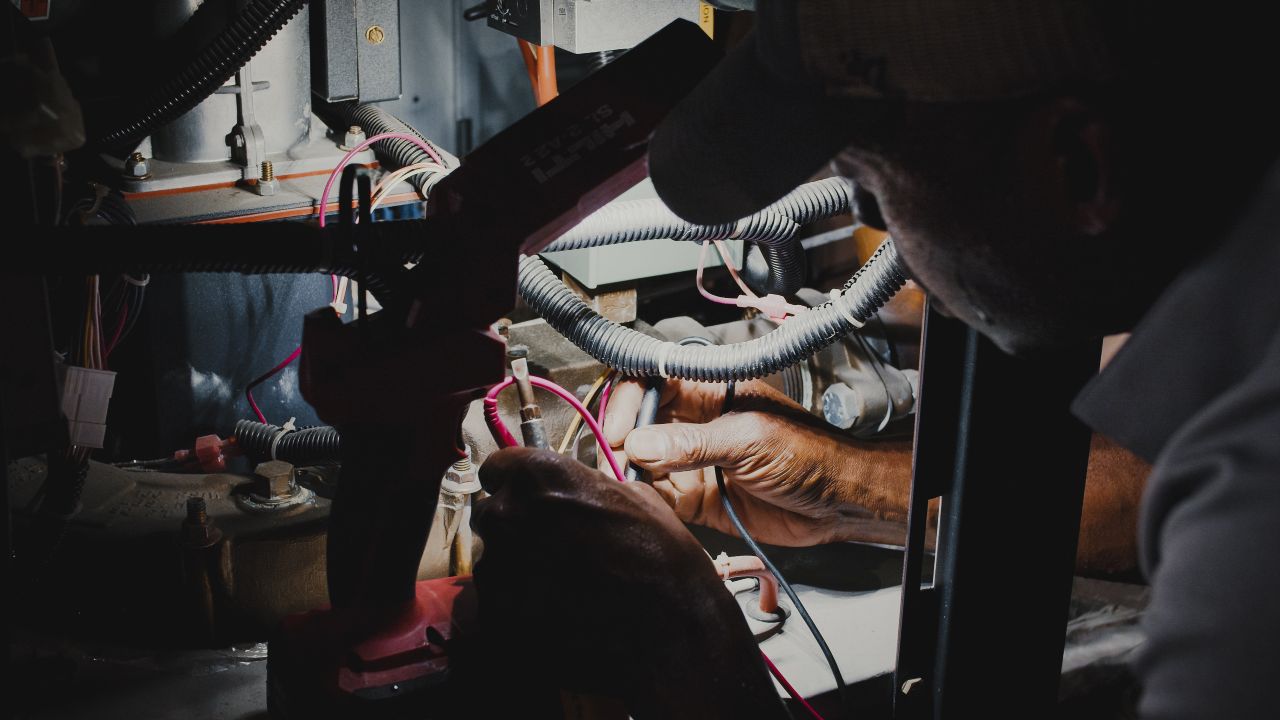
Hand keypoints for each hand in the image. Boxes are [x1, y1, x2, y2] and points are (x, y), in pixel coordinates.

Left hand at [472, 447, 785, 718]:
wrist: (668, 633)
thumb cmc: (660, 564)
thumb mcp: (636, 499)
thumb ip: (588, 487)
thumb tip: (580, 492)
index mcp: (538, 477)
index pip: (497, 468)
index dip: (515, 484)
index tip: (528, 499)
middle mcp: (508, 517)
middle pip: (494, 516)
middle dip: (519, 530)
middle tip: (557, 550)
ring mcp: (498, 570)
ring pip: (495, 562)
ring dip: (520, 571)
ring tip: (564, 588)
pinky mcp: (497, 617)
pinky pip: (498, 604)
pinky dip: (520, 608)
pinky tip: (558, 613)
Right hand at [603, 378, 912, 546]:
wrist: (837, 502)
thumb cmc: (809, 454)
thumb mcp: (749, 440)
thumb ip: (693, 444)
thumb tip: (640, 444)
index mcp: (710, 392)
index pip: (653, 381)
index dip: (629, 400)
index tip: (619, 430)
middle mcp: (696, 423)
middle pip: (639, 421)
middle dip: (621, 439)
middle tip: (616, 460)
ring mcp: (693, 460)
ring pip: (642, 460)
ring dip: (630, 472)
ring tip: (628, 482)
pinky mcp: (695, 496)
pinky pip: (658, 496)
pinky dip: (646, 499)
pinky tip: (644, 501)